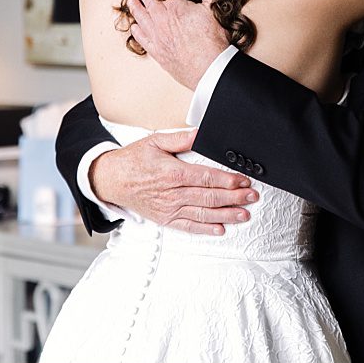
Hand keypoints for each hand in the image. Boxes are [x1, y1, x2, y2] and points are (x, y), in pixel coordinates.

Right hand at [88, 129, 254, 233]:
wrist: (111, 180)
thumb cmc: (133, 160)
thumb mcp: (155, 141)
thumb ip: (180, 139)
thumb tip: (201, 133)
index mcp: (172, 173)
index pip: (207, 177)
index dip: (228, 180)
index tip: (243, 180)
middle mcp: (172, 193)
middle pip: (210, 197)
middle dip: (234, 197)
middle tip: (252, 196)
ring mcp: (169, 209)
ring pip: (203, 214)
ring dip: (226, 214)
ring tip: (244, 214)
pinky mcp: (165, 219)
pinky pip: (189, 226)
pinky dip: (205, 229)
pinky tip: (221, 229)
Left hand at [125, 0, 230, 89]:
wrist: (208, 69)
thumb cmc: (213, 40)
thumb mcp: (212, 9)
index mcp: (174, 6)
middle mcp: (161, 19)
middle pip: (147, 0)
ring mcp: (156, 35)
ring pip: (140, 17)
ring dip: (135, 7)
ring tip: (131, 1)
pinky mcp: (155, 51)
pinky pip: (141, 38)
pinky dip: (136, 30)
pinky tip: (134, 27)